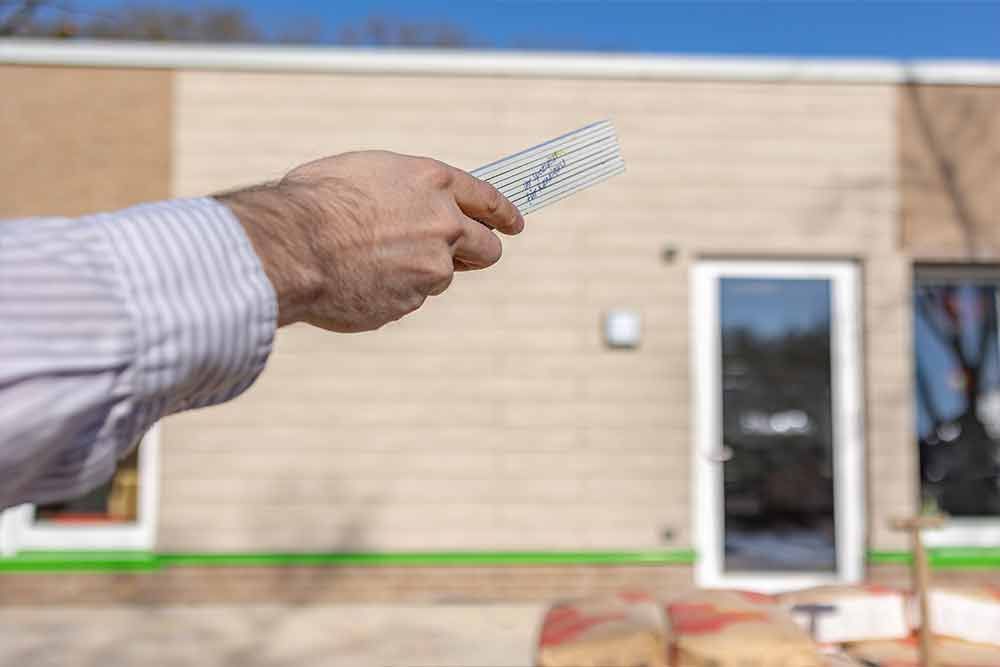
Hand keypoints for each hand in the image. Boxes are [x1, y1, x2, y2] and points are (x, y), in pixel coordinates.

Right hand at [217, 151, 524, 331]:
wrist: (293, 246)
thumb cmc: (315, 200)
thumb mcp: (366, 172)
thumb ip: (403, 190)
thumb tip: (409, 205)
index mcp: (434, 183)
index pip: (487, 200)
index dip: (504, 214)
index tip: (514, 225)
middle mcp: (444, 225)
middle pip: (487, 248)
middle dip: (480, 252)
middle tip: (467, 256)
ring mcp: (432, 268)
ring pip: (440, 276)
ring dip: (418, 273)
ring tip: (370, 261)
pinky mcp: (412, 302)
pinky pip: (408, 299)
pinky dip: (390, 293)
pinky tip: (357, 281)